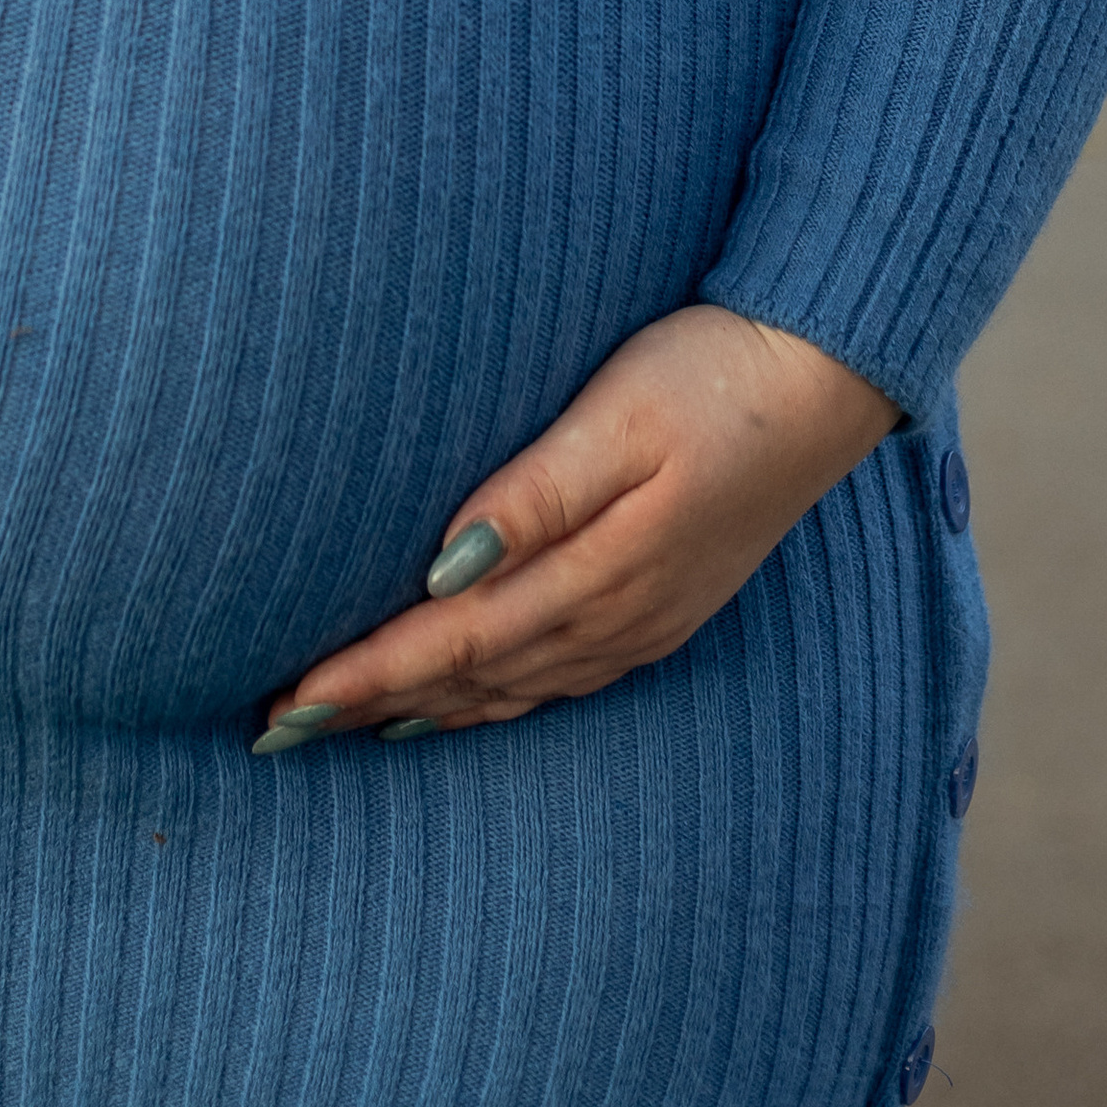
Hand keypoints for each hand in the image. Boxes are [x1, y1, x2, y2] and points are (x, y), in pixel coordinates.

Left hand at [253, 307, 897, 749]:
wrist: (829, 377)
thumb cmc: (715, 375)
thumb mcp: (621, 416)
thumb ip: (536, 493)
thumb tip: (446, 565)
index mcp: (598, 571)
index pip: (454, 638)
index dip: (368, 673)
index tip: (288, 702)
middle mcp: (617, 617)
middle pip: (472, 678)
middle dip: (373, 707)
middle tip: (277, 731)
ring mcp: (643, 622)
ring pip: (511, 690)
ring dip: (425, 711)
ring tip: (344, 729)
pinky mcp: (661, 607)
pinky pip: (555, 680)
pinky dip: (491, 699)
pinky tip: (458, 704)